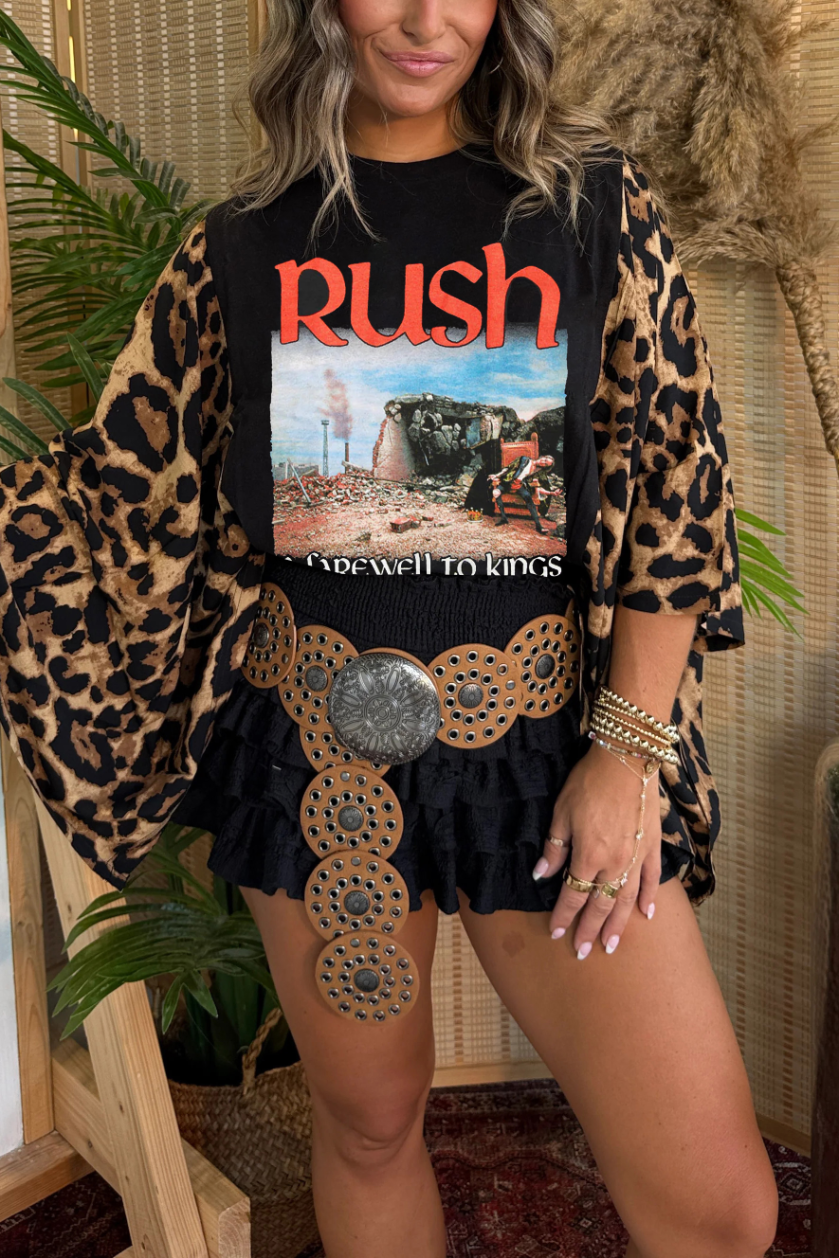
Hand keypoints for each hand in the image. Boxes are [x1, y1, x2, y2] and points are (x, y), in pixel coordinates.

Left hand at [533, 741, 661, 957]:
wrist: (627, 760)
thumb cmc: (589, 783)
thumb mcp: (561, 813)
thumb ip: (555, 848)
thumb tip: (542, 875)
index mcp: (588, 856)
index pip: (573, 895)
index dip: (564, 916)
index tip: (557, 933)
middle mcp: (615, 864)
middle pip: (600, 905)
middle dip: (590, 930)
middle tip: (584, 952)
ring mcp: (637, 857)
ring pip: (627, 900)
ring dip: (619, 925)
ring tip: (612, 946)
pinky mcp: (653, 846)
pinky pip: (653, 879)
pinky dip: (650, 898)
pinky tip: (647, 914)